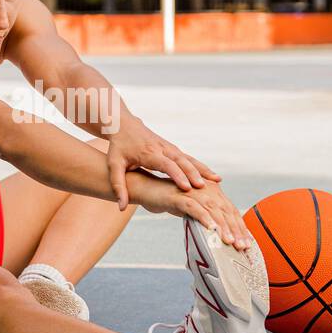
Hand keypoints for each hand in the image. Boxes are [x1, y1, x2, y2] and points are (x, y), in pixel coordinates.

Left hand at [106, 117, 221, 210]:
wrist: (124, 125)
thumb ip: (118, 185)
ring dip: (203, 170)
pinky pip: (189, 159)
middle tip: (204, 187)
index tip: (186, 188)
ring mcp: (170, 148)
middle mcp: (163, 149)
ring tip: (218, 181)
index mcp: (149, 154)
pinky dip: (201, 167)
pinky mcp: (173, 149)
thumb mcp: (114, 165)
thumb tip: (121, 207)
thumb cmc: (119, 147)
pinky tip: (213, 176)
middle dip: (193, 174)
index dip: (177, 176)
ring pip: (189, 159)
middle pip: (182, 161)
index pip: (166, 165)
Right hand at [128, 172, 253, 251]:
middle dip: (235, 230)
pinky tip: (211, 229)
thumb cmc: (170, 200)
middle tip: (243, 247)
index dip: (240, 228)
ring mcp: (193, 191)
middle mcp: (206, 189)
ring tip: (230, 242)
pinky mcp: (179, 196)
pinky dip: (204, 218)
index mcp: (212, 191)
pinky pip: (194, 208)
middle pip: (225, 211)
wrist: (146, 188)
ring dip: (222, 227)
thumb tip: (219, 236)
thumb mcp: (191, 209)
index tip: (247, 244)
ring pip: (213, 210)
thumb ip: (205, 217)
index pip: (230, 211)